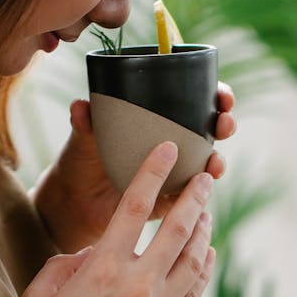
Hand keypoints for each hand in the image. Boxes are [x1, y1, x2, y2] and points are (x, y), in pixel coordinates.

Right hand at [11, 142, 214, 296]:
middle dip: (195, 197)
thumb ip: (65, 264)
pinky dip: (204, 269)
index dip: (153, 172)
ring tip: (208, 212)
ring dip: (203, 231)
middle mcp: (138, 286)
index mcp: (101, 269)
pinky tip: (206, 255)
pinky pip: (195, 294)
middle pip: (177, 228)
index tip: (167, 149)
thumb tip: (92, 253)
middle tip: (206, 177)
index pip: (134, 207)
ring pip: (194, 260)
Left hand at [32, 84, 235, 252]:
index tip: (221, 95)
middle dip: (224, 124)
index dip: (215, 96)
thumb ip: (84, 122)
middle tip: (224, 123)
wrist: (72, 202)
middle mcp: (169, 145)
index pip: (194, 102)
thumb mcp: (84, 138)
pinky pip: (190, 199)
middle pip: (208, 130)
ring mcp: (171, 174)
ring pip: (205, 165)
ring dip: (218, 162)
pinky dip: (200, 196)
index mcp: (155, 121)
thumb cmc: (80, 162)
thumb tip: (80, 107)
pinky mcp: (166, 201)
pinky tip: (202, 193)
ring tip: (215, 163)